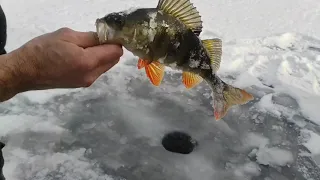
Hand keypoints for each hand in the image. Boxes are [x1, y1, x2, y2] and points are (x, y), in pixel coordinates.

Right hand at [0, 27, 122, 99]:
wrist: (25, 72)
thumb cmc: (42, 50)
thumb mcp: (67, 36)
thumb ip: (90, 37)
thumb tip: (106, 38)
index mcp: (88, 62)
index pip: (115, 51)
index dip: (114, 41)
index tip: (108, 34)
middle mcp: (91, 75)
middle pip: (113, 60)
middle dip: (109, 48)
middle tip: (96, 39)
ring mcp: (87, 82)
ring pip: (105, 66)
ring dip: (102, 56)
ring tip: (84, 47)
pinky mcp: (81, 85)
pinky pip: (96, 72)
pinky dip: (94, 63)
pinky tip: (80, 56)